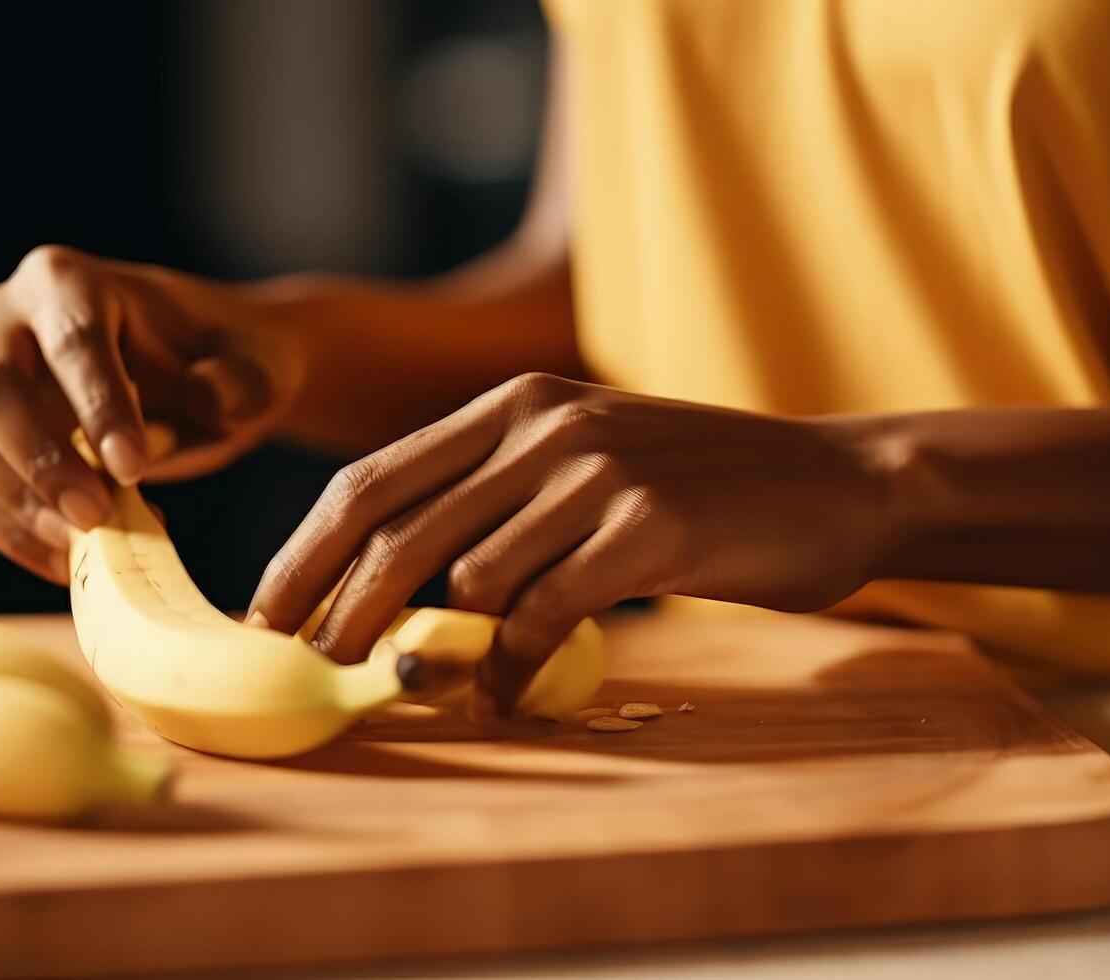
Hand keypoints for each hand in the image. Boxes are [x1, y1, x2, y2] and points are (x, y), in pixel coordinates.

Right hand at [0, 245, 303, 581]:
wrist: (196, 381)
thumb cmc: (221, 367)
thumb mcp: (253, 369)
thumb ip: (240, 381)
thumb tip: (206, 396)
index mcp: (66, 280)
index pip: (72, 340)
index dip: (98, 406)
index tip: (133, 467)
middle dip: (41, 463)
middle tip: (96, 517)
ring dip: (21, 509)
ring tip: (87, 549)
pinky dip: (9, 534)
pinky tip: (66, 563)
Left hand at [247, 373, 896, 713]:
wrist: (839, 482)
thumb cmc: (704, 486)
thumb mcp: (589, 458)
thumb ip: (499, 497)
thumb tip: (394, 583)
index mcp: (517, 401)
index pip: (373, 479)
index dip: (305, 552)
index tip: (270, 616)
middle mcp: (544, 424)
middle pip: (398, 532)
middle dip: (341, 610)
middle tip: (317, 670)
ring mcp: (598, 472)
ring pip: (469, 579)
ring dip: (443, 650)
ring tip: (443, 686)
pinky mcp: (649, 528)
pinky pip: (544, 615)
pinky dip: (515, 669)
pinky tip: (510, 697)